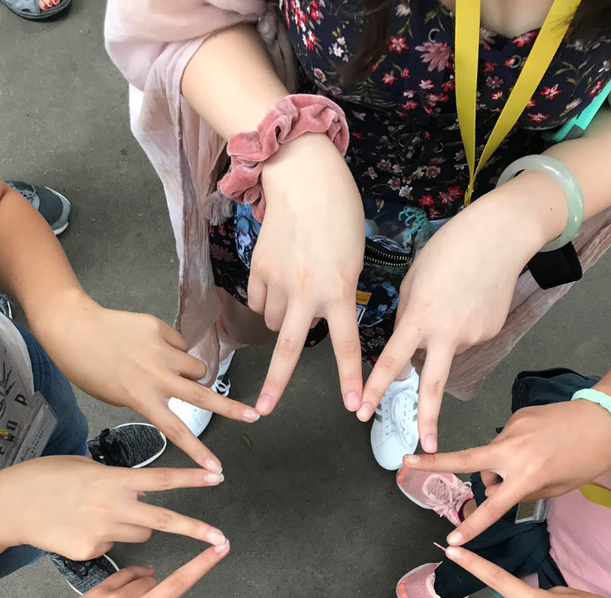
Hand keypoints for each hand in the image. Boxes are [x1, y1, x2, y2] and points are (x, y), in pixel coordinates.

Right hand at [0, 455, 226, 559]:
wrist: (9, 508)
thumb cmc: (45, 478)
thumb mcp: (83, 466)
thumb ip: (114, 479)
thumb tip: (138, 489)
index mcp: (112, 479)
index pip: (161, 479)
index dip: (192, 478)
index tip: (217, 477)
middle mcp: (112, 507)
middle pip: (164, 522)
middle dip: (196, 531)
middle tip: (222, 540)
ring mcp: (102, 533)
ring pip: (140, 535)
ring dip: (138, 527)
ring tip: (105, 514)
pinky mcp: (91, 552)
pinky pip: (113, 546)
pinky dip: (107, 538)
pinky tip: (82, 529)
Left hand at [19, 542, 246, 597]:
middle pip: (179, 582)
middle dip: (204, 563)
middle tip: (224, 545)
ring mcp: (117, 597)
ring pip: (150, 579)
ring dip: (155, 583)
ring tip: (146, 597)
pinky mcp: (100, 588)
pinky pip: (128, 575)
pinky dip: (136, 577)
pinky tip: (136, 580)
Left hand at [35, 295, 260, 471]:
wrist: (74, 328)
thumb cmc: (89, 368)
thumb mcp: (117, 395)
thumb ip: (149, 396)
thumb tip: (176, 387)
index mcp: (141, 398)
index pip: (177, 431)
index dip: (199, 452)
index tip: (216, 468)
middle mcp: (156, 376)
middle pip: (203, 396)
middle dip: (232, 409)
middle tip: (255, 416)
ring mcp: (161, 350)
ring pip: (196, 367)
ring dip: (191, 374)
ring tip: (168, 371)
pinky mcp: (161, 329)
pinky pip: (180, 345)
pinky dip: (173, 350)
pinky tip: (151, 347)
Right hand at [250, 133, 364, 414]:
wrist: (303, 176)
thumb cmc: (339, 214)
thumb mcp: (353, 258)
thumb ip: (338, 294)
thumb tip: (317, 320)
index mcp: (339, 289)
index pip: (347, 344)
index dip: (350, 378)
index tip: (353, 406)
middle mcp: (306, 291)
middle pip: (289, 349)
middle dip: (276, 384)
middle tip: (264, 409)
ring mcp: (277, 281)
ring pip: (274, 323)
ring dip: (283, 319)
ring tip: (296, 289)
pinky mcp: (257, 270)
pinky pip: (259, 302)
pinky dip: (267, 299)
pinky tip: (279, 276)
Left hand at [356, 181, 550, 451]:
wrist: (501, 235)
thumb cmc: (449, 249)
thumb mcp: (414, 281)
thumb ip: (407, 319)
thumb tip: (408, 350)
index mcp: (419, 318)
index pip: (391, 361)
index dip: (375, 388)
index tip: (363, 412)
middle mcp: (446, 334)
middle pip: (433, 385)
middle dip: (427, 419)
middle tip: (426, 447)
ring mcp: (472, 335)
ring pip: (447, 350)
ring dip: (443, 337)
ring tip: (454, 296)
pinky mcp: (491, 332)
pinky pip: (467, 337)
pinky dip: (463, 325)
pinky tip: (470, 299)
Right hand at [403, 396, 610, 545]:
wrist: (604, 420)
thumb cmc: (585, 459)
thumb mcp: (556, 487)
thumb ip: (521, 490)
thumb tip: (493, 485)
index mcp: (528, 475)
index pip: (493, 507)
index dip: (472, 527)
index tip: (453, 541)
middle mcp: (514, 451)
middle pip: (464, 460)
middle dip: (432, 462)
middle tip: (405, 462)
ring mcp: (513, 429)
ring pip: (491, 455)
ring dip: (499, 465)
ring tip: (533, 461)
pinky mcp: (517, 416)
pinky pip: (505, 440)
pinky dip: (513, 448)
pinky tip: (536, 445)